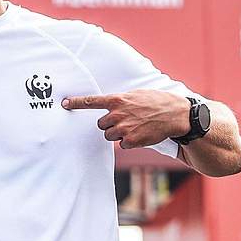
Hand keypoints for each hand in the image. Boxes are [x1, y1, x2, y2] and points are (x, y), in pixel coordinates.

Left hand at [62, 90, 190, 148]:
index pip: (92, 101)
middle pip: (101, 124)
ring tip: (135, 127)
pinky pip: (122, 144)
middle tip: (125, 121)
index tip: (64, 103)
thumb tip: (111, 107)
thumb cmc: (157, 102)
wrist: (175, 114)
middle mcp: (117, 114)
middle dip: (110, 125)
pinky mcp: (130, 141)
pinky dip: (130, 142)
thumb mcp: (137, 95)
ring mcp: (123, 128)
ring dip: (118, 134)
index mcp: (118, 100)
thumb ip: (121, 101)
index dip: (77, 102)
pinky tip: (141, 134)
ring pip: (109, 135)